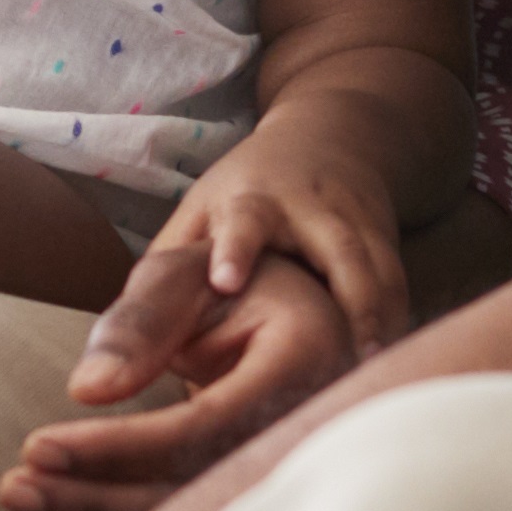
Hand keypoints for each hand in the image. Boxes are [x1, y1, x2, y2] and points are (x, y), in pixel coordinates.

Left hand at [3, 252, 358, 510]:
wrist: (280, 305)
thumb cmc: (227, 275)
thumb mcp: (183, 274)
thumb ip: (139, 325)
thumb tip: (86, 391)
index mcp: (304, 361)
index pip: (205, 427)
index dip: (120, 444)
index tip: (37, 445)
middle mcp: (308, 427)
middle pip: (196, 488)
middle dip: (98, 495)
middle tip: (13, 486)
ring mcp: (288, 462)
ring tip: (19, 494)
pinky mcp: (255, 482)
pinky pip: (187, 510)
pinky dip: (118, 508)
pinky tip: (57, 498)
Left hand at [122, 139, 416, 369]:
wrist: (332, 134)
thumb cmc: (244, 193)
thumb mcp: (199, 215)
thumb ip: (166, 278)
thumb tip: (109, 360)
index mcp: (254, 199)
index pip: (243, 221)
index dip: (234, 248)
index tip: (225, 281)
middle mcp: (314, 208)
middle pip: (341, 251)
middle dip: (349, 301)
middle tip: (347, 354)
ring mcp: (360, 223)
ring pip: (381, 273)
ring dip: (380, 324)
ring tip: (373, 376)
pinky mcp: (390, 241)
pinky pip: (401, 289)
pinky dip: (398, 328)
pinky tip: (391, 373)